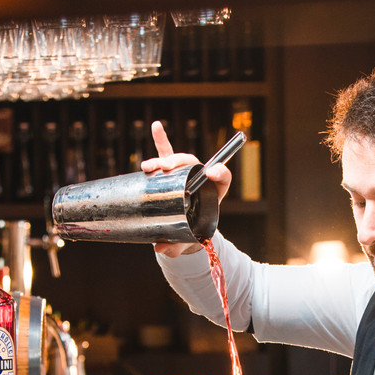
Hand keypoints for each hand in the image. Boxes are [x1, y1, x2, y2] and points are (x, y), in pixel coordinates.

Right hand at [143, 120, 231, 257]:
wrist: (183, 231)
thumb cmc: (188, 235)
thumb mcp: (185, 242)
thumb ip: (174, 246)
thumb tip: (159, 247)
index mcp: (213, 195)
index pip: (223, 178)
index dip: (220, 172)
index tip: (212, 171)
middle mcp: (200, 181)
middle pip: (195, 165)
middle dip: (180, 163)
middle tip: (166, 167)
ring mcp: (185, 175)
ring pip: (179, 160)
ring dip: (165, 159)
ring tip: (151, 166)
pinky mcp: (170, 173)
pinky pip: (167, 152)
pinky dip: (162, 139)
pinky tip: (156, 126)